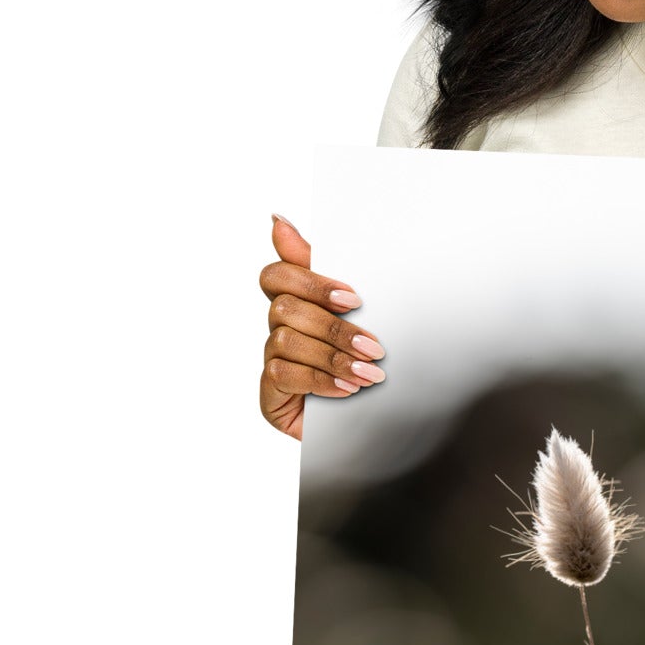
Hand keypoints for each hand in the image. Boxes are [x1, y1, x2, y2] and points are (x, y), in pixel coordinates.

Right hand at [259, 213, 387, 440]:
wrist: (372, 424)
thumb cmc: (364, 363)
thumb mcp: (360, 315)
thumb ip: (328, 271)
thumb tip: (278, 220)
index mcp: (297, 303)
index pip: (277, 275)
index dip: (310, 282)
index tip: (353, 299)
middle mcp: (278, 329)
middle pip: (285, 308)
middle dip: (334, 327)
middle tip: (374, 345)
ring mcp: (272, 361)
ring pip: (286, 341)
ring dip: (333, 357)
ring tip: (370, 374)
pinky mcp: (270, 394)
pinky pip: (284, 375)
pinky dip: (321, 381)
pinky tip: (349, 390)